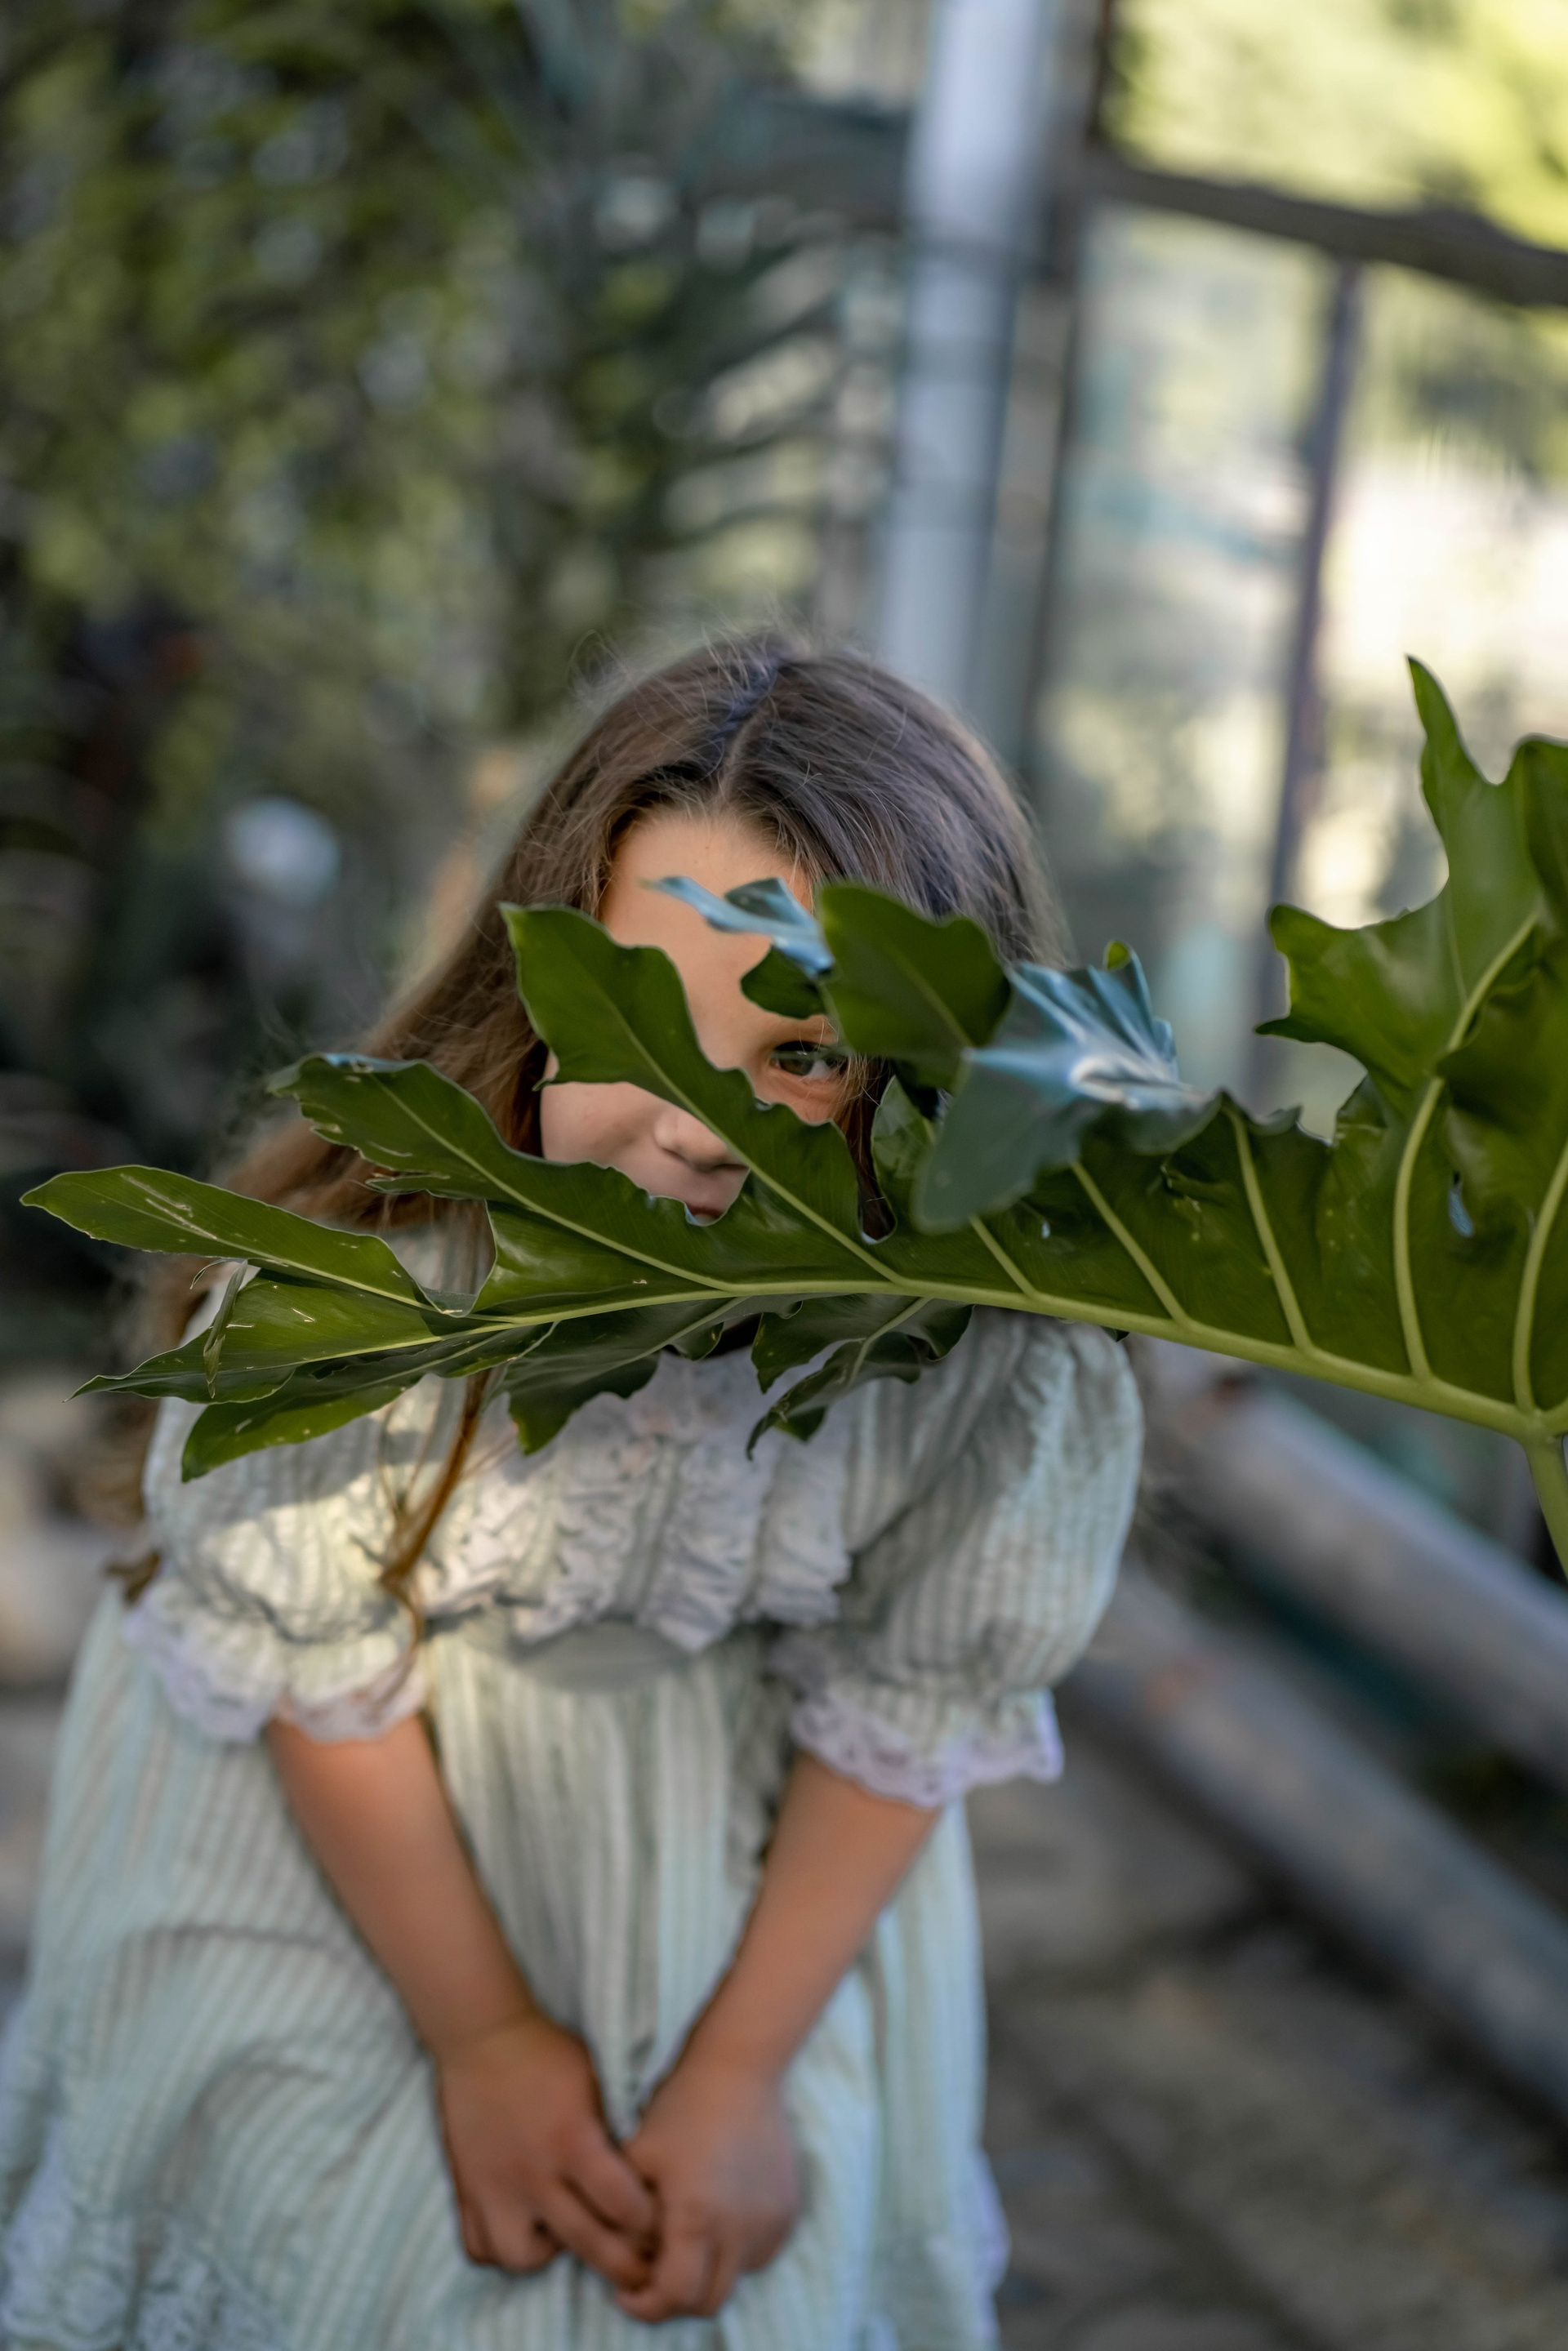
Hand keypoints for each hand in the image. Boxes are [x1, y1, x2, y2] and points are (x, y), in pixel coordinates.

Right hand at [436, 2010, 656, 2287]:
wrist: (485, 2036)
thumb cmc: (550, 2055)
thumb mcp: (597, 2084)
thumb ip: (616, 2134)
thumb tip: (649, 2178)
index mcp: (574, 2141)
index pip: (623, 2206)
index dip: (650, 2222)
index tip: (663, 2224)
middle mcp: (534, 2173)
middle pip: (587, 2243)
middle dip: (625, 2265)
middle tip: (643, 2269)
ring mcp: (495, 2186)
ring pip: (522, 2258)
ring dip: (549, 2256)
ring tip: (565, 2237)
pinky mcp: (466, 2189)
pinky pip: (479, 2247)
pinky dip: (502, 2248)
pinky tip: (525, 2229)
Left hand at [615, 2054, 799, 2321]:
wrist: (738, 2069)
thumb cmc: (679, 2108)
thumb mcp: (636, 2159)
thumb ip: (627, 2220)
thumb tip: (628, 2263)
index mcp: (697, 2216)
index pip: (675, 2297)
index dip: (645, 2304)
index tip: (626, 2291)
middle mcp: (740, 2228)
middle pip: (708, 2302)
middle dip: (676, 2299)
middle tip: (653, 2275)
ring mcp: (770, 2222)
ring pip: (736, 2278)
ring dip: (708, 2272)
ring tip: (686, 2239)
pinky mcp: (788, 2211)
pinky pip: (759, 2253)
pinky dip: (735, 2251)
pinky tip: (717, 2215)